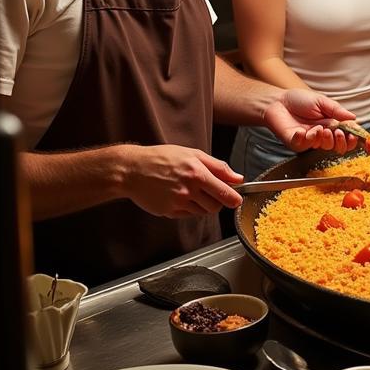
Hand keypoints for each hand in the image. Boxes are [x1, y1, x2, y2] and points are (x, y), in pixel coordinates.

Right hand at [124, 144, 243, 216]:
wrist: (132, 170)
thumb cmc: (162, 158)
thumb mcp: (193, 154)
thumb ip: (218, 167)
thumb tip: (238, 178)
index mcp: (197, 174)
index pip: (225, 193)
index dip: (234, 199)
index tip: (237, 200)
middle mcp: (189, 190)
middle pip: (216, 206)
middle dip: (219, 201)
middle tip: (212, 192)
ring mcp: (178, 203)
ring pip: (202, 212)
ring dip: (204, 205)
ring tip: (193, 191)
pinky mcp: (168, 212)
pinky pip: (188, 215)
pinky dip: (189, 208)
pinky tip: (180, 196)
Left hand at [264, 89, 357, 152]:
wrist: (278, 101)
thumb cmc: (299, 100)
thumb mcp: (322, 101)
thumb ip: (337, 110)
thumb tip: (355, 118)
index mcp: (332, 124)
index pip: (347, 137)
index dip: (352, 139)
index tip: (354, 135)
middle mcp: (323, 135)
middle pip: (339, 147)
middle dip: (341, 142)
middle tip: (337, 132)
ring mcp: (310, 140)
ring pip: (324, 147)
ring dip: (325, 139)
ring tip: (319, 128)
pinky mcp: (296, 143)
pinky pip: (304, 146)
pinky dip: (304, 138)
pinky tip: (300, 131)